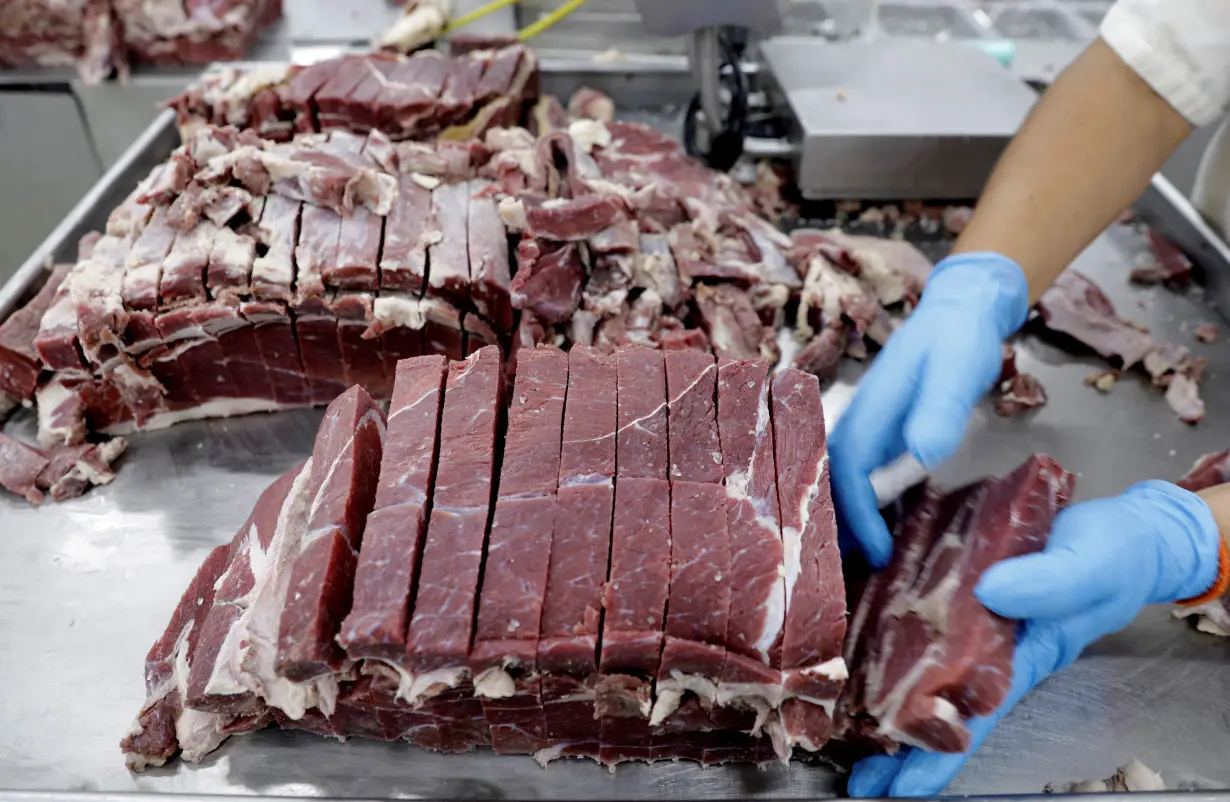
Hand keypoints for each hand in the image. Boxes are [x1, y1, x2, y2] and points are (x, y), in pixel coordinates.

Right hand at [829, 253, 1029, 566]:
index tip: (879, 551)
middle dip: (834, 526)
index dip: (859, 515)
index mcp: (871, 409)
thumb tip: (923, 455)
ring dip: (841, 517)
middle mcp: (859, 419)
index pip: (851, 472)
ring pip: (838, 478)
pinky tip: (872, 526)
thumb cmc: (959, 340)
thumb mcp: (957, 370)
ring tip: (851, 560)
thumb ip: (939, 410)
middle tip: (845, 571)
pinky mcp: (878, 429)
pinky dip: (858, 502)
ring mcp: (866, 424)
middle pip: (830, 479)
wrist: (959, 310)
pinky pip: (857, 472)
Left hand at [847, 481, 1220, 797]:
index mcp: (1023, 654)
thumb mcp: (1091, 566)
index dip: (939, 752)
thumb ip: (1050, 583)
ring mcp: (974, 619)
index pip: (974, 714)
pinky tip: (861, 647)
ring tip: (848, 731)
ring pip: (923, 666)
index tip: (903, 787)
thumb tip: (992, 592)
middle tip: (861, 778)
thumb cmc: (1116, 556)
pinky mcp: (961, 585)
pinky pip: (921, 616)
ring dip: (884, 695)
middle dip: (900, 742)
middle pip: (939, 703)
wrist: (1127, 531)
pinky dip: (889, 634)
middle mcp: (992, 646)